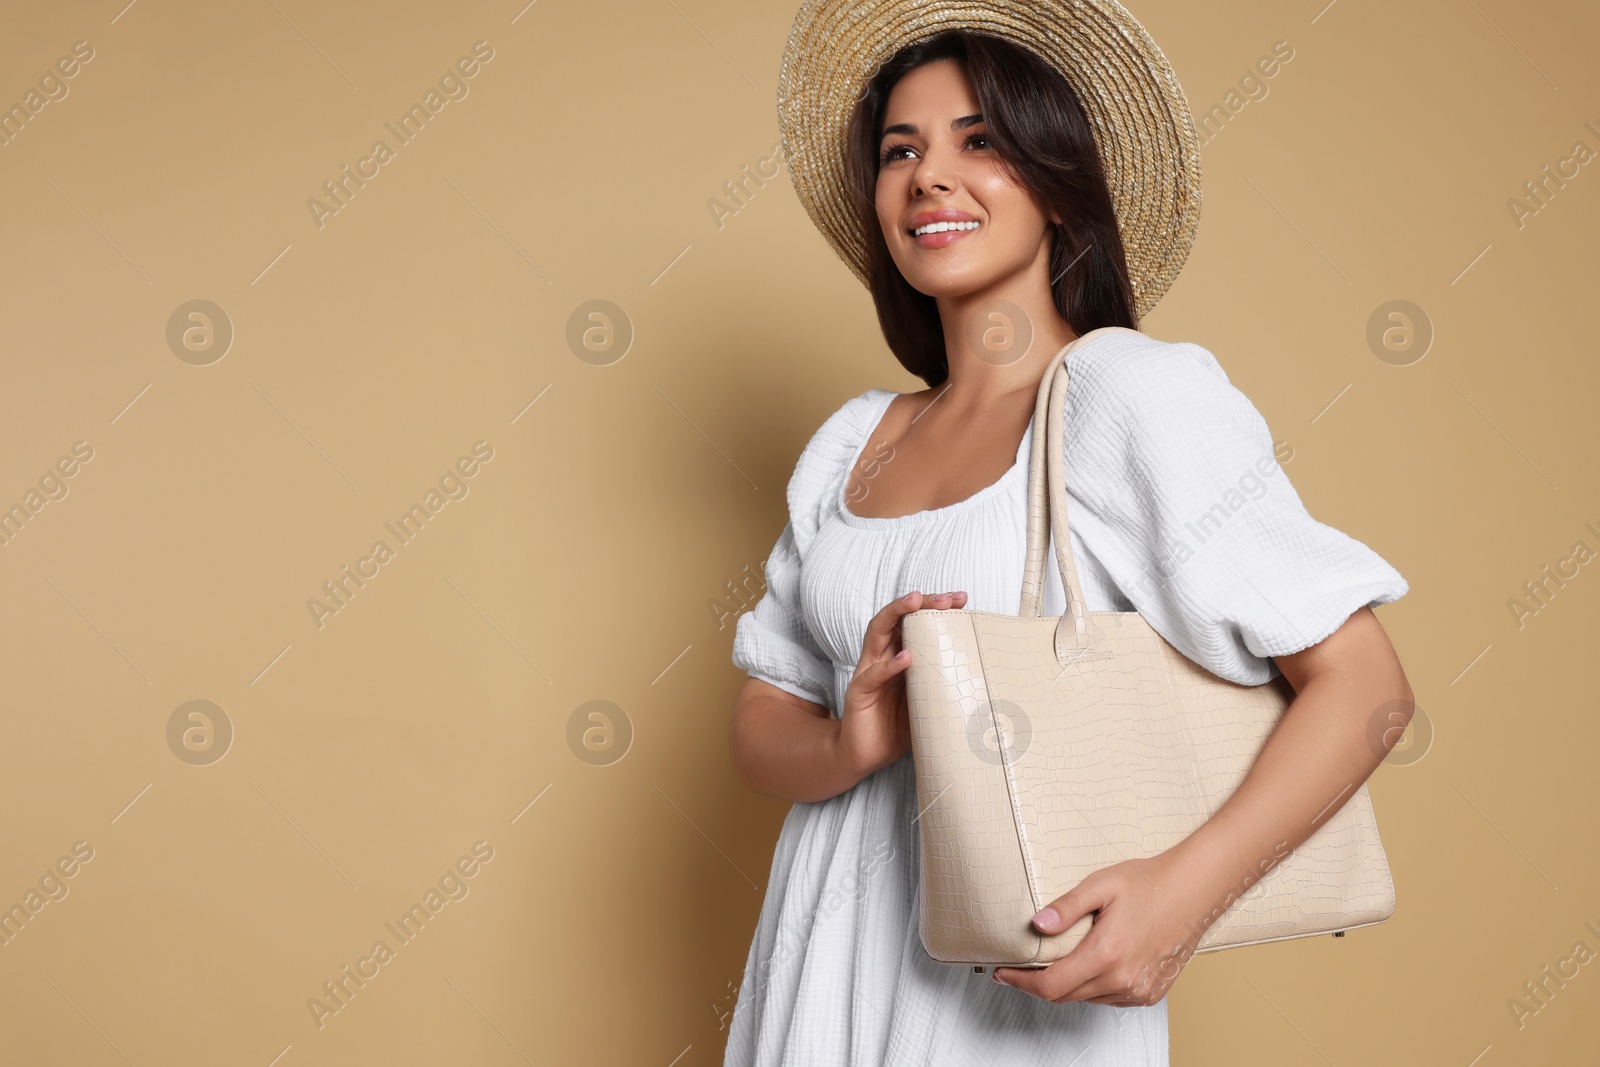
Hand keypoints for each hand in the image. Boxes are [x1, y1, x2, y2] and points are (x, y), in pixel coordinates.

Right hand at [837, 589, 968, 778]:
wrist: (865, 756)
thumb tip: (988, 684)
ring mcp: (868, 671)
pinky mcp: (859, 692)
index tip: (962, 599)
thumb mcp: (928, 702)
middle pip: (897, 617)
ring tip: (916, 602)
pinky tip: (907, 658)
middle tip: (946, 599)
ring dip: (897, 613)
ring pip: (878, 631)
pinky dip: (890, 665)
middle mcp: (881, 656)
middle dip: (921, 602)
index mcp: (898, 655)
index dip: (936, 606)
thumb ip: (945, 687)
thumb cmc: (897, 727)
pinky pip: (874, 674)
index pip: (915, 621)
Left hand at [991, 848, 1213, 1005]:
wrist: (1193, 890)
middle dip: (1037, 983)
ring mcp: (1137, 990)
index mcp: (1106, 954)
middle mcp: (1122, 979)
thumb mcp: (1101, 885)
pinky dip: (1091, 987)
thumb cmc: (1148, 882)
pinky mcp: (1149, 993)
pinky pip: (1108, 998)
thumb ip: (1066, 906)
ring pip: (1086, 999)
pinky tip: (1089, 964)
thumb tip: (1036, 924)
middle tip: (1020, 964)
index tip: (1002, 972)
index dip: (1021, 982)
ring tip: (1054, 960)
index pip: (1050, 985)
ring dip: (1065, 985)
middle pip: (1064, 996)